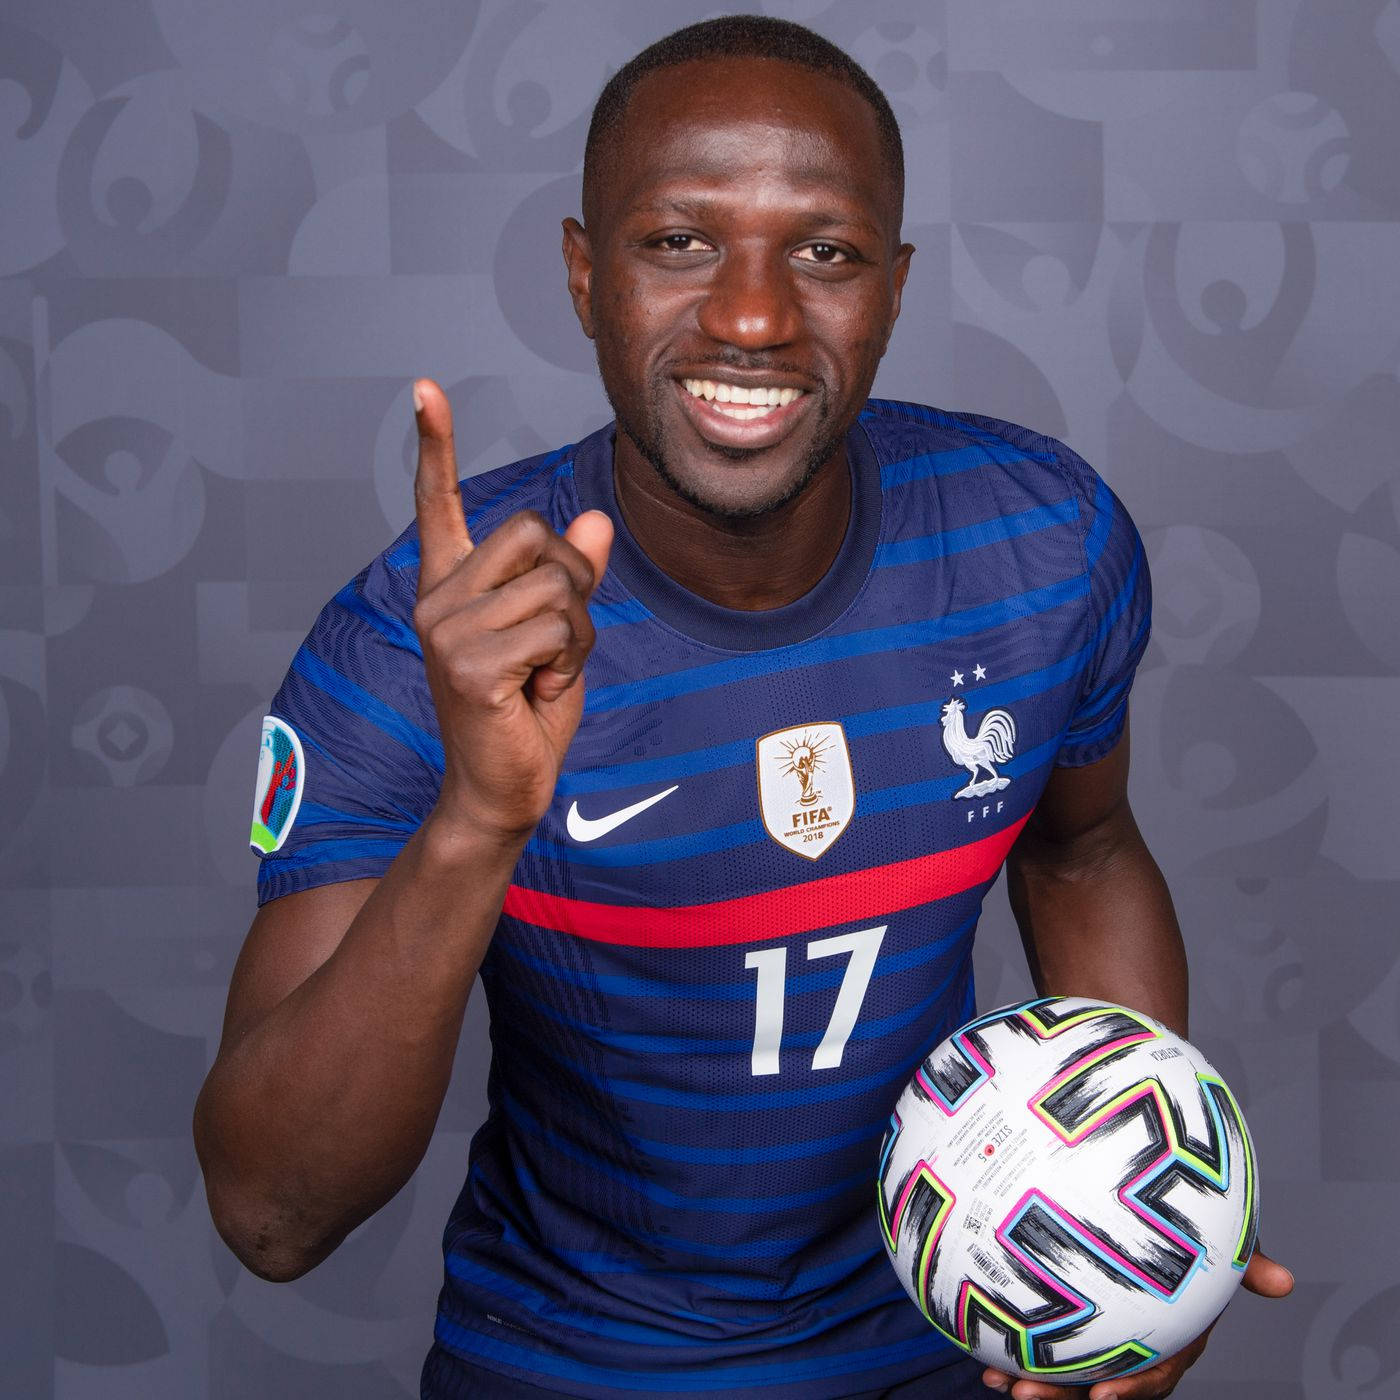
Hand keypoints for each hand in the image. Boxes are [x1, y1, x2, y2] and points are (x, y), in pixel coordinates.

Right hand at [410, 377, 612, 843]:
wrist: (503, 787)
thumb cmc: (528, 711)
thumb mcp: (558, 636)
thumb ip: (572, 577)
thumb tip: (597, 520)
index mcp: (450, 587)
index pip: (438, 504)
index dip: (435, 446)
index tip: (424, 389)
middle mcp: (436, 599)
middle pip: (534, 532)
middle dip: (573, 585)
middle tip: (553, 645)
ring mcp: (445, 630)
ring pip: (557, 585)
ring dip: (576, 636)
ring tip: (544, 676)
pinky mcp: (467, 662)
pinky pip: (557, 628)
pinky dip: (569, 664)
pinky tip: (538, 694)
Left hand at [979, 1249, 1293, 1398]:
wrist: (1153, 1204)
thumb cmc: (1193, 1231)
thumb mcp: (1219, 1243)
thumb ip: (1243, 1263)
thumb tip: (1286, 1281)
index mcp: (1172, 1334)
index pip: (1156, 1373)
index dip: (1132, 1390)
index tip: (1103, 1398)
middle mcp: (1135, 1340)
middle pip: (1100, 1380)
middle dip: (1063, 1397)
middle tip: (1026, 1396)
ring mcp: (1100, 1329)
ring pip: (1065, 1366)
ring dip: (1031, 1378)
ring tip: (996, 1379)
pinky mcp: (1069, 1311)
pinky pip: (1042, 1333)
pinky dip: (1013, 1341)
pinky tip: (980, 1344)